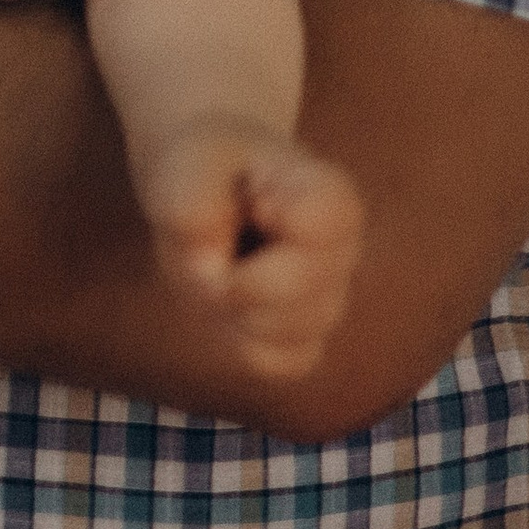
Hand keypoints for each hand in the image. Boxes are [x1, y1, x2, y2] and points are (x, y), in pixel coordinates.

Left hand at [132, 118, 364, 379]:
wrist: (202, 188)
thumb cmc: (202, 171)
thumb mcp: (186, 166)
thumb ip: (192, 206)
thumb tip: (205, 277)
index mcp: (329, 194)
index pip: (330, 217)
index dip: (277, 215)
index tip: (254, 199)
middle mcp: (342, 252)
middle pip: (305, 284)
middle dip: (242, 270)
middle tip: (212, 244)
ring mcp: (328, 300)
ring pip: (293, 332)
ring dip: (235, 304)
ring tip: (221, 265)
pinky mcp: (302, 339)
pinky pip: (278, 362)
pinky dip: (239, 338)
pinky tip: (227, 300)